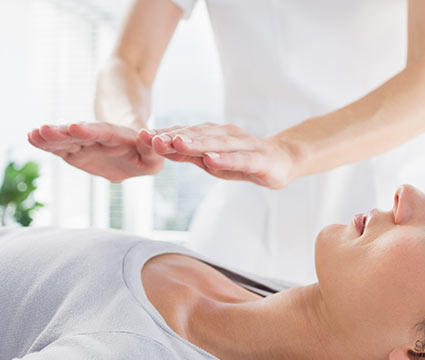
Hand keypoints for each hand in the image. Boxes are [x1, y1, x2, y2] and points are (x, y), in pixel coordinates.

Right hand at [28, 122, 164, 181]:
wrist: (132, 148)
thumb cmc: (145, 153)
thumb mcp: (153, 156)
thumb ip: (151, 152)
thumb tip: (145, 141)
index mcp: (118, 138)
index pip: (104, 133)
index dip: (89, 131)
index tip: (74, 127)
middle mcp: (99, 138)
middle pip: (79, 134)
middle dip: (63, 133)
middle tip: (44, 129)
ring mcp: (85, 144)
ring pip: (66, 140)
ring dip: (50, 137)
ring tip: (34, 133)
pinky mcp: (75, 153)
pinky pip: (59, 148)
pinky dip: (47, 144)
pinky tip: (31, 138)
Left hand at [140, 123, 299, 189]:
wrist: (284, 160)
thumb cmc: (244, 161)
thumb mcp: (213, 160)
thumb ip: (189, 154)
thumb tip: (161, 148)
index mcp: (213, 134)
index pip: (185, 133)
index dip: (164, 134)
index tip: (141, 136)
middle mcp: (226, 135)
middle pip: (197, 135)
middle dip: (174, 136)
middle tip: (152, 138)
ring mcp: (243, 145)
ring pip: (216, 144)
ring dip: (196, 143)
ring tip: (176, 143)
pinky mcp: (259, 159)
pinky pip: (240, 158)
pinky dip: (225, 158)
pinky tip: (211, 160)